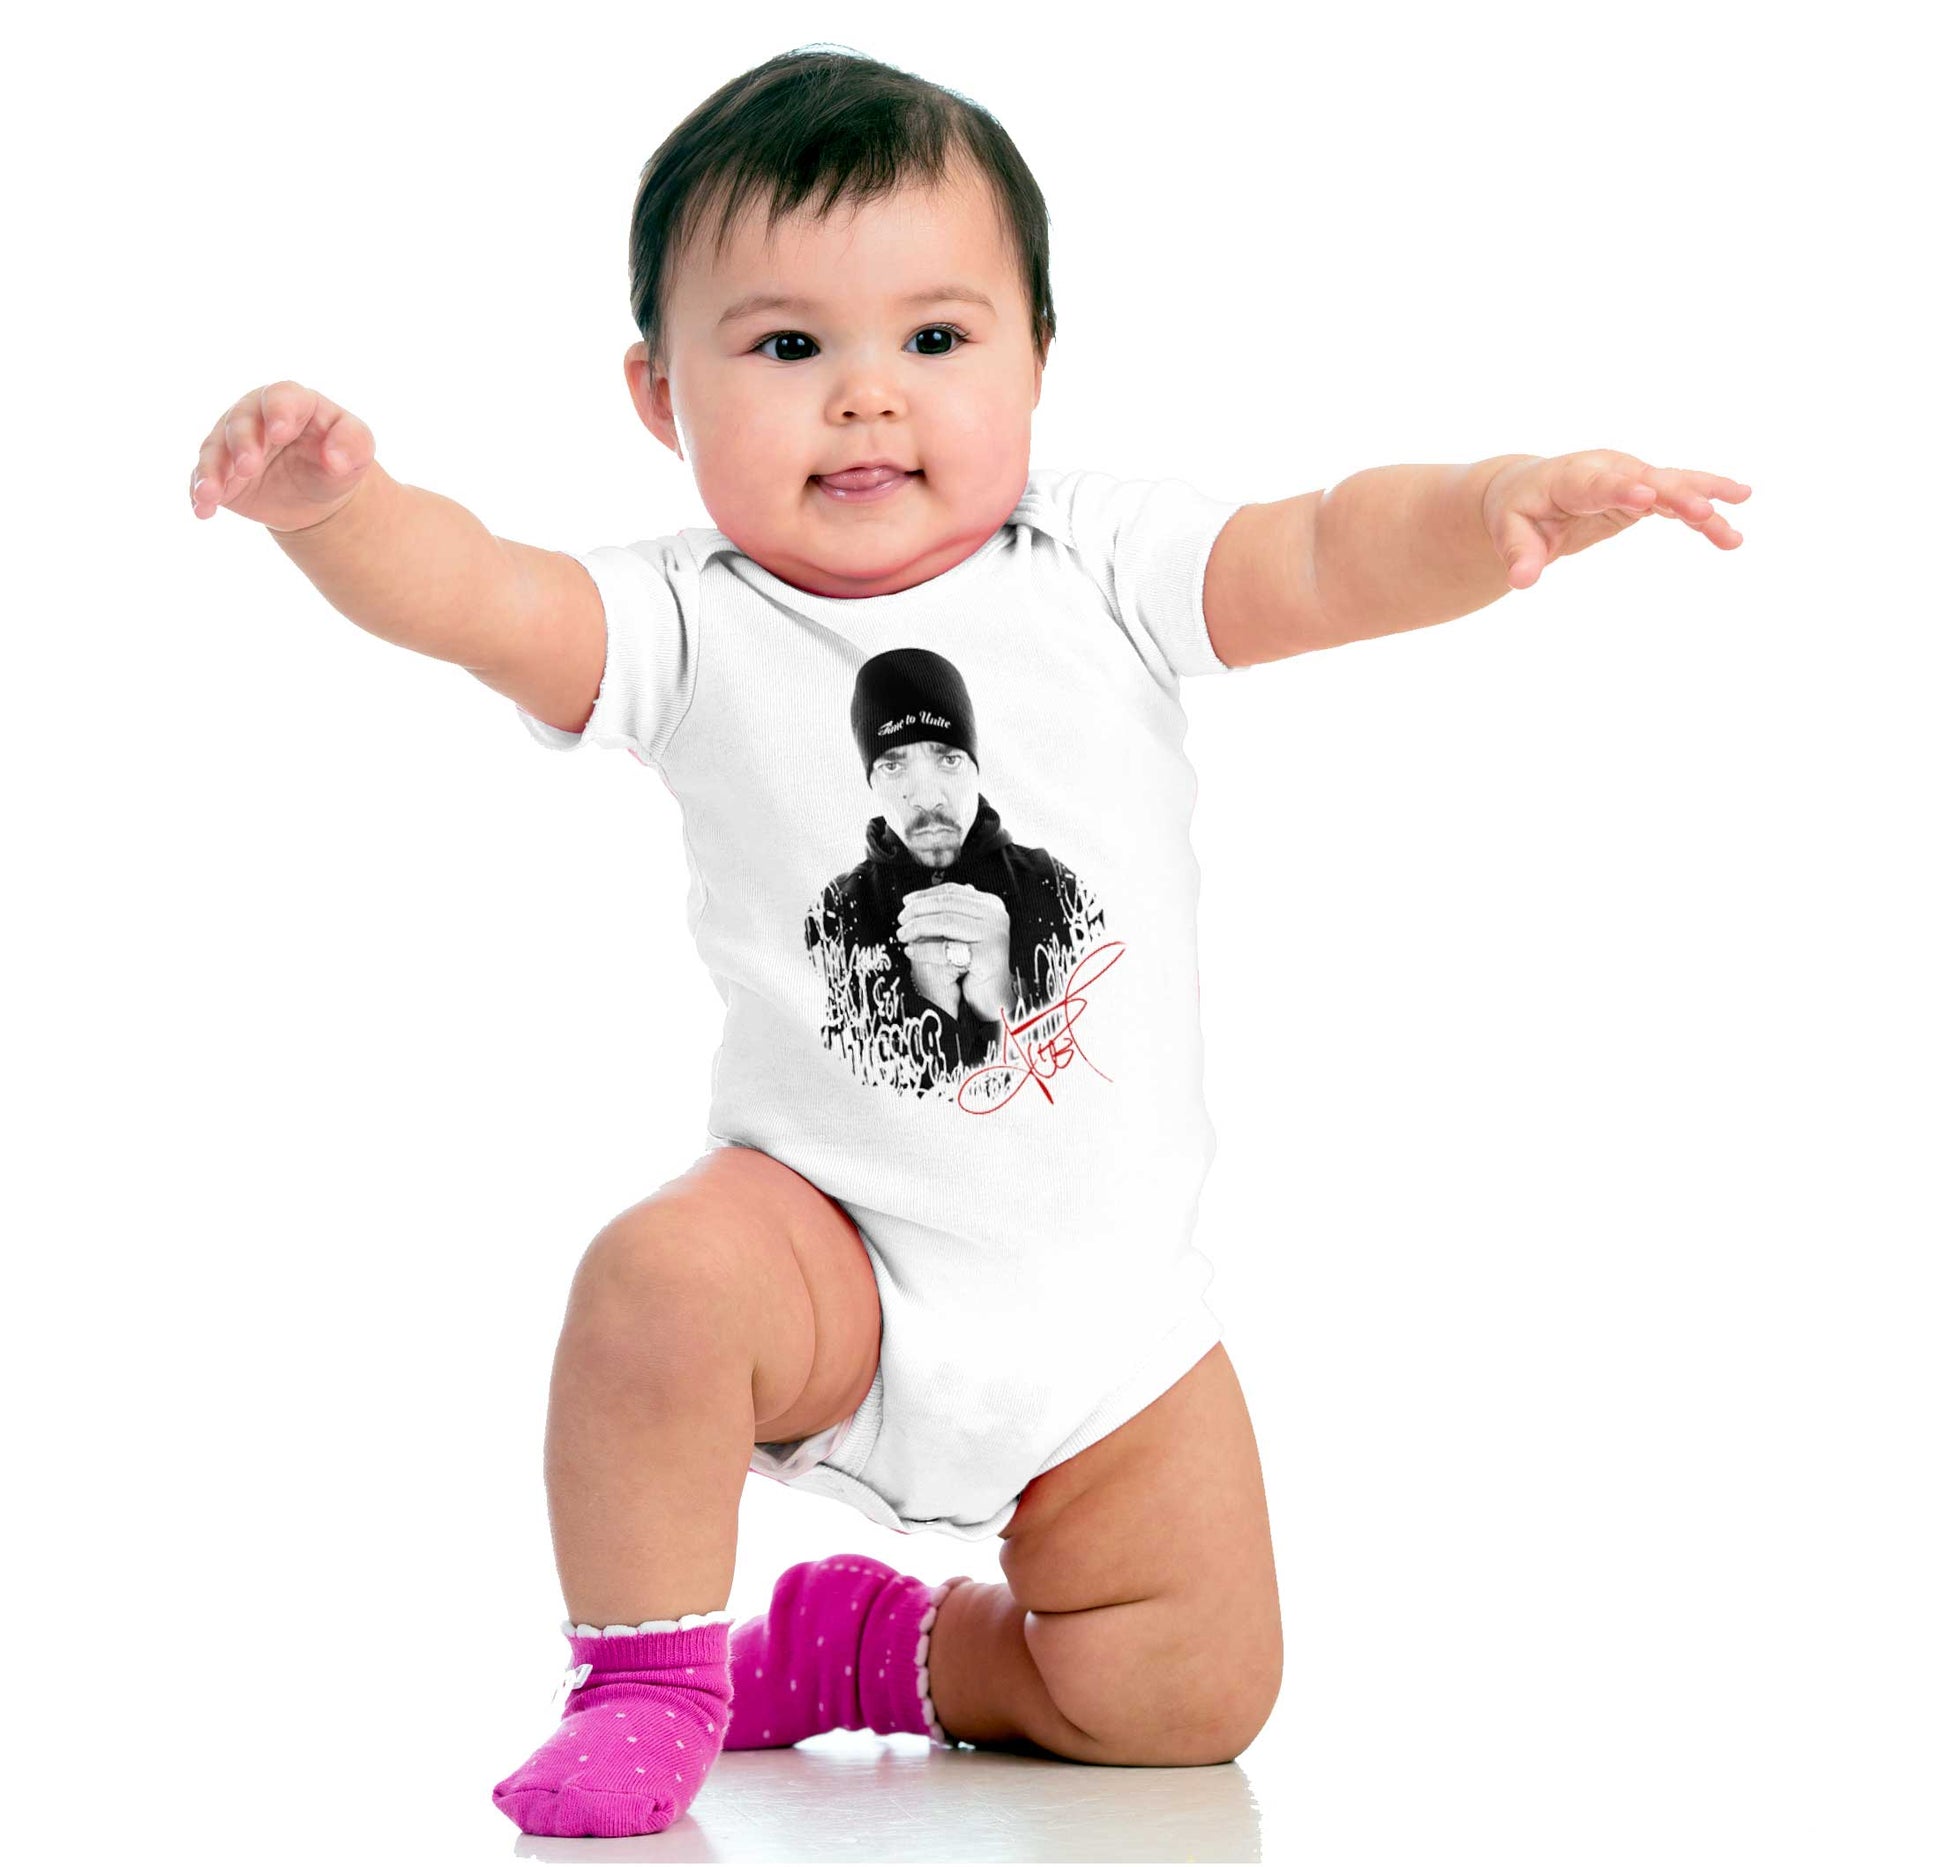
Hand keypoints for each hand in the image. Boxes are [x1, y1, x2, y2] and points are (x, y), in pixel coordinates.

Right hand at [188, 380, 375, 532]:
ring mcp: (233, 442)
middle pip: (241, 421)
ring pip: (215, 449)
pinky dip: (201, 492)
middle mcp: (256, 416)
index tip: (280, 432)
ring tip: (212, 492)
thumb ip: (353, 444)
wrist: (319, 493)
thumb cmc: (339, 458)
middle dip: (243, 443)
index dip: (278, 412)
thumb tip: (335, 460)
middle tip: (249, 467)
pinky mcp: (220, 471)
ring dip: (212, 470)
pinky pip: (204, 478)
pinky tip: (203, 509)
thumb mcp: (359, 449)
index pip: (281, 397)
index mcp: (293, 402)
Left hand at [898, 884, 1012, 1021]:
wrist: (992, 998)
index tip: (907, 902)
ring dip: (917, 927)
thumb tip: (916, 901)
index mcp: (991, 906)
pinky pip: (947, 949)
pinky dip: (924, 949)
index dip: (925, 895)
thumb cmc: (975, 968)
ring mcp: (993, 934)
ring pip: (945, 922)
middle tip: (901, 920)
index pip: (953, 891)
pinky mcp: (987, 955)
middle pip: (948, 904)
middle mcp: (996, 917)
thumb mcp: (960, 934)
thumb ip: (946, 915)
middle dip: (918, 910)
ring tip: (903, 935)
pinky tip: (911, 951)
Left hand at [1482, 452, 1750, 589]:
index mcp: (1573, 478)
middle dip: (1675, 495)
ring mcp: (1631, 477)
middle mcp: (1609, 470)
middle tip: (1703, 513)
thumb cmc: (1517, 510)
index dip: (1622, 489)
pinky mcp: (1645, 492)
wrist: (1527, 488)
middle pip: (1648, 480)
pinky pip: (1678, 501)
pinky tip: (1731, 532)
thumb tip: (1521, 582)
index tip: (1646, 497)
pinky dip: (1704, 513)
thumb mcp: (1509, 531)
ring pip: (1673, 487)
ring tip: (1735, 526)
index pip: (1600, 483)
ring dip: (1704, 504)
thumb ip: (1519, 554)